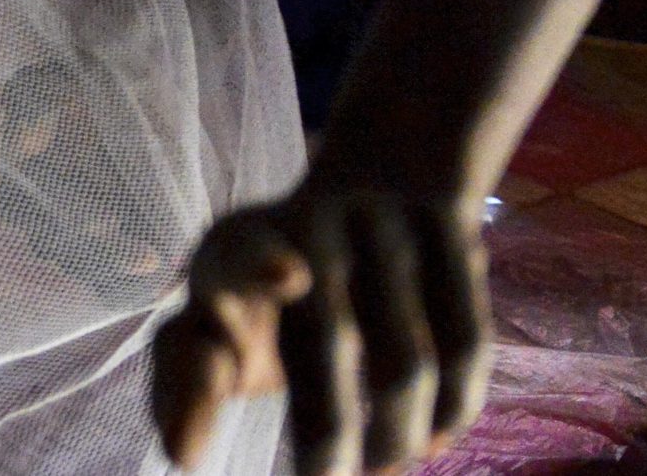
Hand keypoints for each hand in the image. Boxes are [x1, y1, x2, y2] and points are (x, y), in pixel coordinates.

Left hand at [151, 186, 488, 474]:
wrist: (367, 197)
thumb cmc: (260, 302)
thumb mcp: (210, 329)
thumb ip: (184, 386)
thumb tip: (181, 454)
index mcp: (235, 245)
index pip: (242, 252)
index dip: (261, 266)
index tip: (289, 281)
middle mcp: (313, 218)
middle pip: (332, 337)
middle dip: (326, 431)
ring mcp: (387, 222)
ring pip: (405, 363)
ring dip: (394, 437)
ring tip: (378, 468)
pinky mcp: (451, 234)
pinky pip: (465, 346)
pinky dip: (450, 410)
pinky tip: (430, 440)